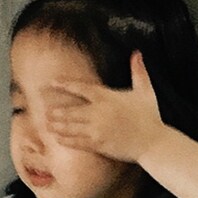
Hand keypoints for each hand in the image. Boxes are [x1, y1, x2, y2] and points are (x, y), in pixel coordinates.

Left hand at [45, 50, 169, 163]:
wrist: (153, 142)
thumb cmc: (150, 117)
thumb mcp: (146, 90)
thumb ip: (138, 70)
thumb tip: (137, 52)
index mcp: (107, 97)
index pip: (81, 88)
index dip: (65, 84)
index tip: (52, 82)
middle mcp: (98, 113)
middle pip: (71, 110)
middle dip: (57, 111)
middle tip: (44, 110)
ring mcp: (97, 130)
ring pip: (71, 127)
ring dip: (57, 126)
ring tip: (47, 124)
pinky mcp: (98, 144)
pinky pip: (77, 142)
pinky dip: (66, 140)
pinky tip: (58, 139)